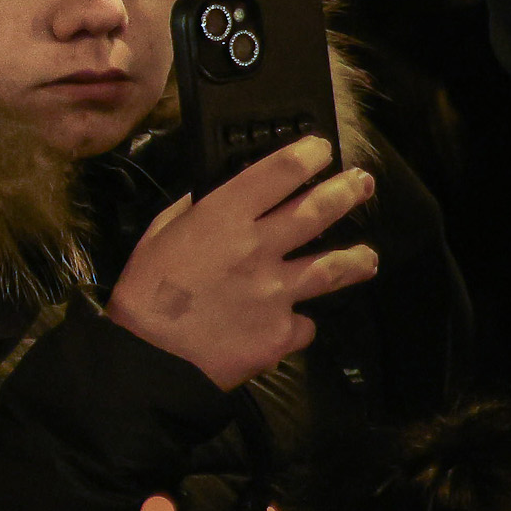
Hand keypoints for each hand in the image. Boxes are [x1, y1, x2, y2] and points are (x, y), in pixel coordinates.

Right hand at [110, 133, 379, 389]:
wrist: (150, 359)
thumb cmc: (144, 292)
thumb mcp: (157, 237)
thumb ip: (191, 214)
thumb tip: (214, 201)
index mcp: (223, 218)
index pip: (278, 173)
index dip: (307, 155)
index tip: (320, 150)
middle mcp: (259, 249)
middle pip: (318, 211)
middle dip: (346, 191)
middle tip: (362, 183)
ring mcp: (278, 292)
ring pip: (334, 268)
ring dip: (356, 259)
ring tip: (367, 257)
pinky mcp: (283, 331)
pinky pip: (302, 323)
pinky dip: (296, 321)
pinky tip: (289, 322)